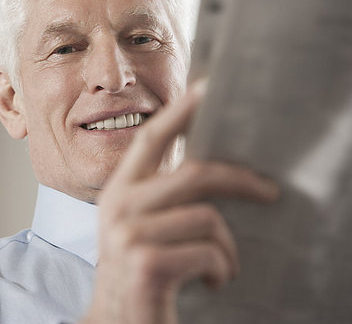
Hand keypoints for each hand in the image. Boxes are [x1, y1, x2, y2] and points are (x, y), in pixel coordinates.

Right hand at [80, 82, 278, 323]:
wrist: (117, 322)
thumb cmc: (137, 272)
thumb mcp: (140, 226)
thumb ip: (160, 195)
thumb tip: (209, 166)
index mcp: (119, 190)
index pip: (151, 138)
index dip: (181, 111)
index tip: (209, 87)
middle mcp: (118, 205)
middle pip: (195, 174)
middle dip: (241, 181)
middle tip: (270, 192)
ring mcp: (129, 234)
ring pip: (208, 218)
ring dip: (226, 249)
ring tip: (219, 266)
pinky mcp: (146, 263)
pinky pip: (209, 253)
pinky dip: (220, 270)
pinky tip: (208, 282)